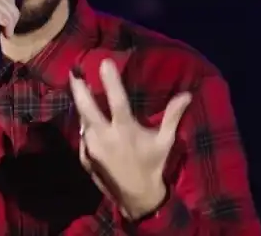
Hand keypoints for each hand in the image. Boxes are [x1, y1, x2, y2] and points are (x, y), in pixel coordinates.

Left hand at [70, 59, 191, 218]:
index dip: (110, 81)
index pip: (116, 101)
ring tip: (77, 86)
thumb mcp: (165, 141)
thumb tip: (187, 94)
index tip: (104, 62)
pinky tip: (86, 116)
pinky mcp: (84, 157)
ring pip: (82, 120)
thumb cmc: (153, 165)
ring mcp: (91, 148)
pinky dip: (85, 124)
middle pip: (86, 108)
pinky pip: (83, 135)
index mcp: (125, 131)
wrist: (136, 198)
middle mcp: (105, 137)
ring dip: (80, 104)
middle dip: (79, 89)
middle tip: (74, 72)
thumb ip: (172, 116)